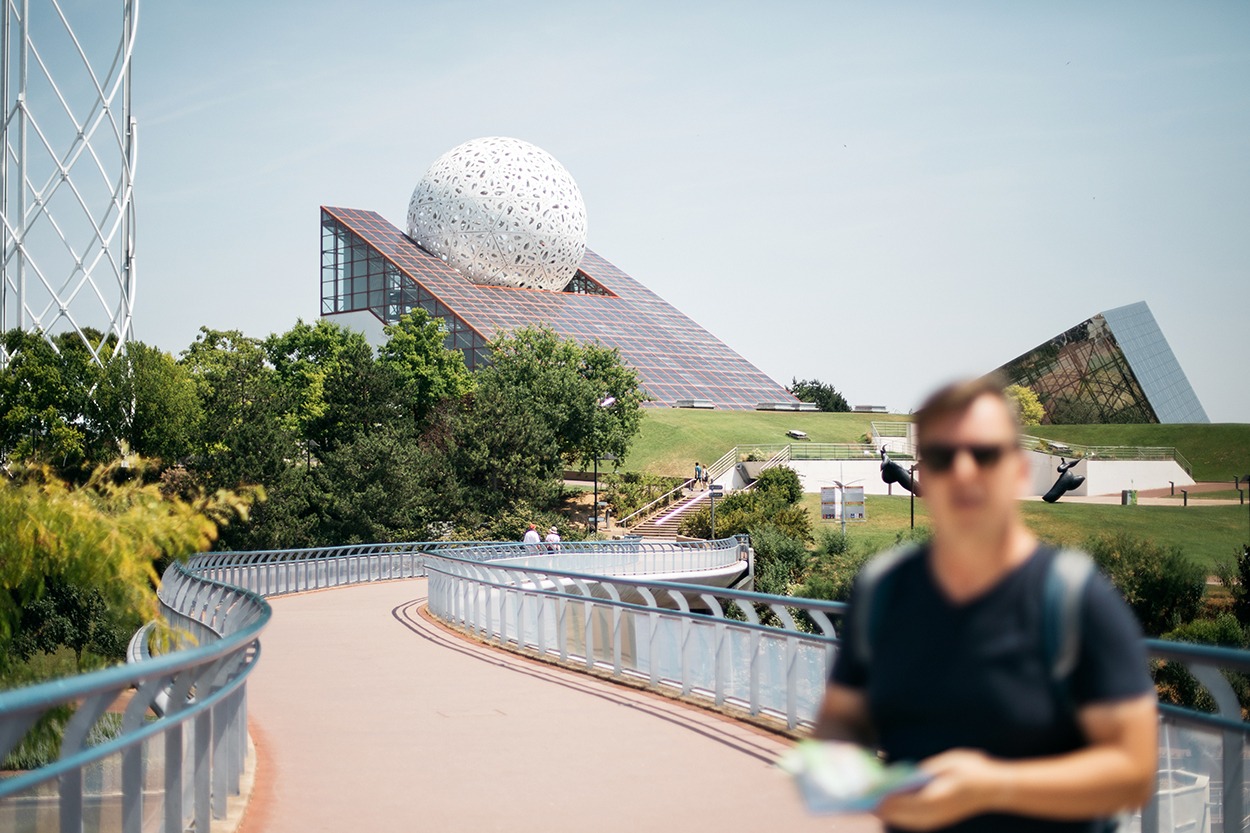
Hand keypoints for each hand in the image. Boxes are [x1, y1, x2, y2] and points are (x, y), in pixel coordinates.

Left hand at [875, 749, 1007, 830]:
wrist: (995, 788)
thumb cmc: (971, 770)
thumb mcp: (946, 765)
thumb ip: (925, 771)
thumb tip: (903, 776)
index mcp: (934, 798)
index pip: (900, 801)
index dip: (881, 797)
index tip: (865, 792)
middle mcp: (934, 814)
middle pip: (899, 814)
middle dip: (880, 806)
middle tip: (860, 798)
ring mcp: (937, 820)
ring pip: (905, 821)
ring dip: (888, 813)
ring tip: (870, 803)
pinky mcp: (939, 821)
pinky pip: (914, 821)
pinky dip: (899, 815)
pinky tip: (889, 808)